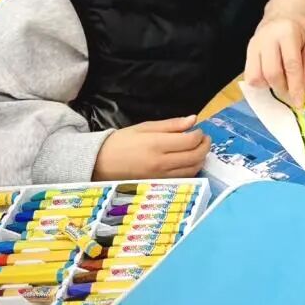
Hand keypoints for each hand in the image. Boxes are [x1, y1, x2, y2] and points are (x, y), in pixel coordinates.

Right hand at [93, 116, 209, 179]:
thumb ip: (171, 125)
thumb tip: (193, 119)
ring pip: (192, 170)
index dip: (200, 134)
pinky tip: (188, 161)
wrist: (99, 163)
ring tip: (198, 148)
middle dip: (205, 146)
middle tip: (204, 138)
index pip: (190, 141)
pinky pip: (182, 178)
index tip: (199, 130)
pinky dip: (191, 169)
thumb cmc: (121, 142)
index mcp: (157, 145)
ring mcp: (160, 177)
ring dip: (200, 159)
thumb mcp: (145, 127)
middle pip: (195, 157)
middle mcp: (161, 163)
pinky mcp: (158, 185)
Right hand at [244, 9, 304, 108]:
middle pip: (272, 73)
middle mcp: (267, 38)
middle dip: (283, 89)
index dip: (295, 86)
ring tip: (283, 82)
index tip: (300, 102)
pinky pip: (249, 75)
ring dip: (271, 87)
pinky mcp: (247, 50)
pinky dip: (261, 82)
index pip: (291, 65)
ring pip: (257, 76)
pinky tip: (272, 77)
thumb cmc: (301, 26)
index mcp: (287, 33)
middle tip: (293, 95)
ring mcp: (254, 44)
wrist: (283, 10)